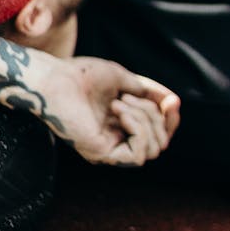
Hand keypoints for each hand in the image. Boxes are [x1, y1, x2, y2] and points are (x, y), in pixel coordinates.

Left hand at [37, 55, 179, 165]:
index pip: (159, 134)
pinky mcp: (102, 154)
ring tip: (120, 101)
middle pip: (160, 141)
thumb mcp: (125, 79)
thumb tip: (174, 102)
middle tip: (132, 95)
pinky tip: (118, 110)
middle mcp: (117, 140)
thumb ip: (148, 93)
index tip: (173, 101)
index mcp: (121, 125)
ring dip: (145, 119)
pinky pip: (138, 154)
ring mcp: (109, 149)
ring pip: (153, 149)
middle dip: (156, 116)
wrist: (56, 79)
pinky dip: (136, 128)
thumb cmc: (82, 76)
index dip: (171, 120)